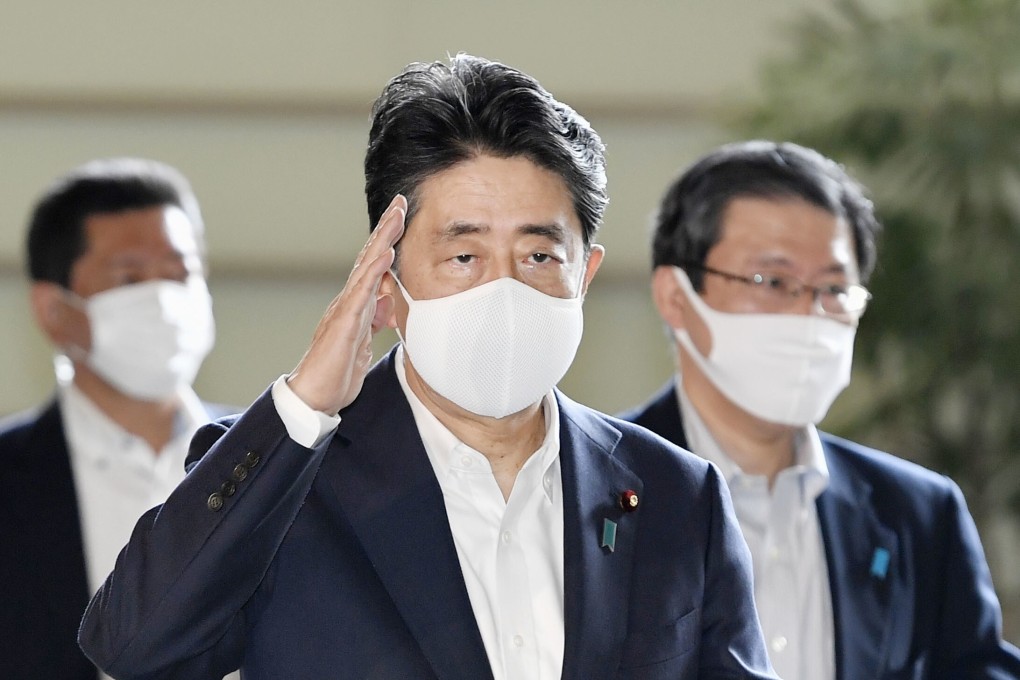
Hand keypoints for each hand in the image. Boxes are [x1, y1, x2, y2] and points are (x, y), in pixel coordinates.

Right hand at [286, 195, 406, 414]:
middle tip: (401, 203)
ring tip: (396, 217)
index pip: (373, 266)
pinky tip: (386, 255)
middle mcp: (348, 301)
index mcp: (355, 305)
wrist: (314, 397)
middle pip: (369, 258)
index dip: (387, 240)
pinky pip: (361, 295)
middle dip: (386, 229)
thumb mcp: (364, 340)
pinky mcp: (343, 325)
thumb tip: (389, 302)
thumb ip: (374, 319)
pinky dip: (374, 272)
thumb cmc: (337, 371)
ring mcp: (344, 310)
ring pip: (365, 268)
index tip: (401, 216)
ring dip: (382, 241)